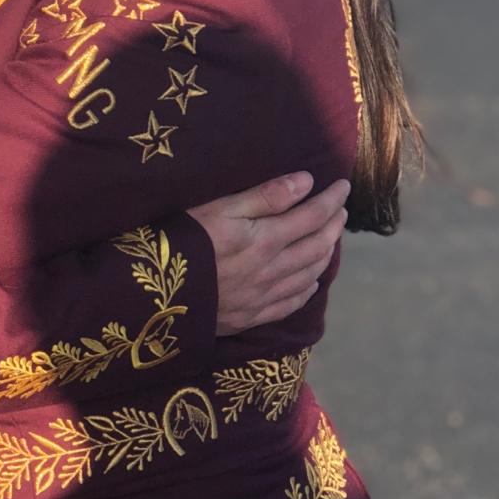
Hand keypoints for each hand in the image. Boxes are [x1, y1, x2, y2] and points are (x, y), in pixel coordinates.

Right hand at [190, 173, 350, 335]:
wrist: (154, 295)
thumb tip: (306, 182)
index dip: (332, 200)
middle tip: (341, 210)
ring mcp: (264, 297)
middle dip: (334, 226)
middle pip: (318, 247)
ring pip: (309, 276)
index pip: (313, 217)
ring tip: (331, 239)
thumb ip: (265, 196)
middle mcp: (273, 270)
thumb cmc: (183, 241)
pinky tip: (311, 282)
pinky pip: (291, 304)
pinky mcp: (251, 316)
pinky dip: (308, 289)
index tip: (343, 187)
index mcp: (267, 240)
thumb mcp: (220, 209)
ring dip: (326, 255)